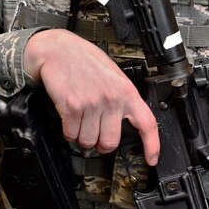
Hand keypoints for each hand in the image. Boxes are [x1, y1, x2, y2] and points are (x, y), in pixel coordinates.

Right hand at [23, 29, 158, 164]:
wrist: (56, 49)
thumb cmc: (83, 59)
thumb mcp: (112, 73)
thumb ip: (121, 96)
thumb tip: (126, 119)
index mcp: (126, 90)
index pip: (147, 123)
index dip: (152, 145)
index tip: (151, 159)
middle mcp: (111, 99)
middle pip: (111, 142)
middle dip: (101, 145)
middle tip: (96, 138)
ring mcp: (91, 104)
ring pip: (89, 141)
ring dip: (82, 138)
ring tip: (80, 123)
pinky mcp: (72, 107)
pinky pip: (71, 134)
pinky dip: (68, 132)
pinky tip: (69, 120)